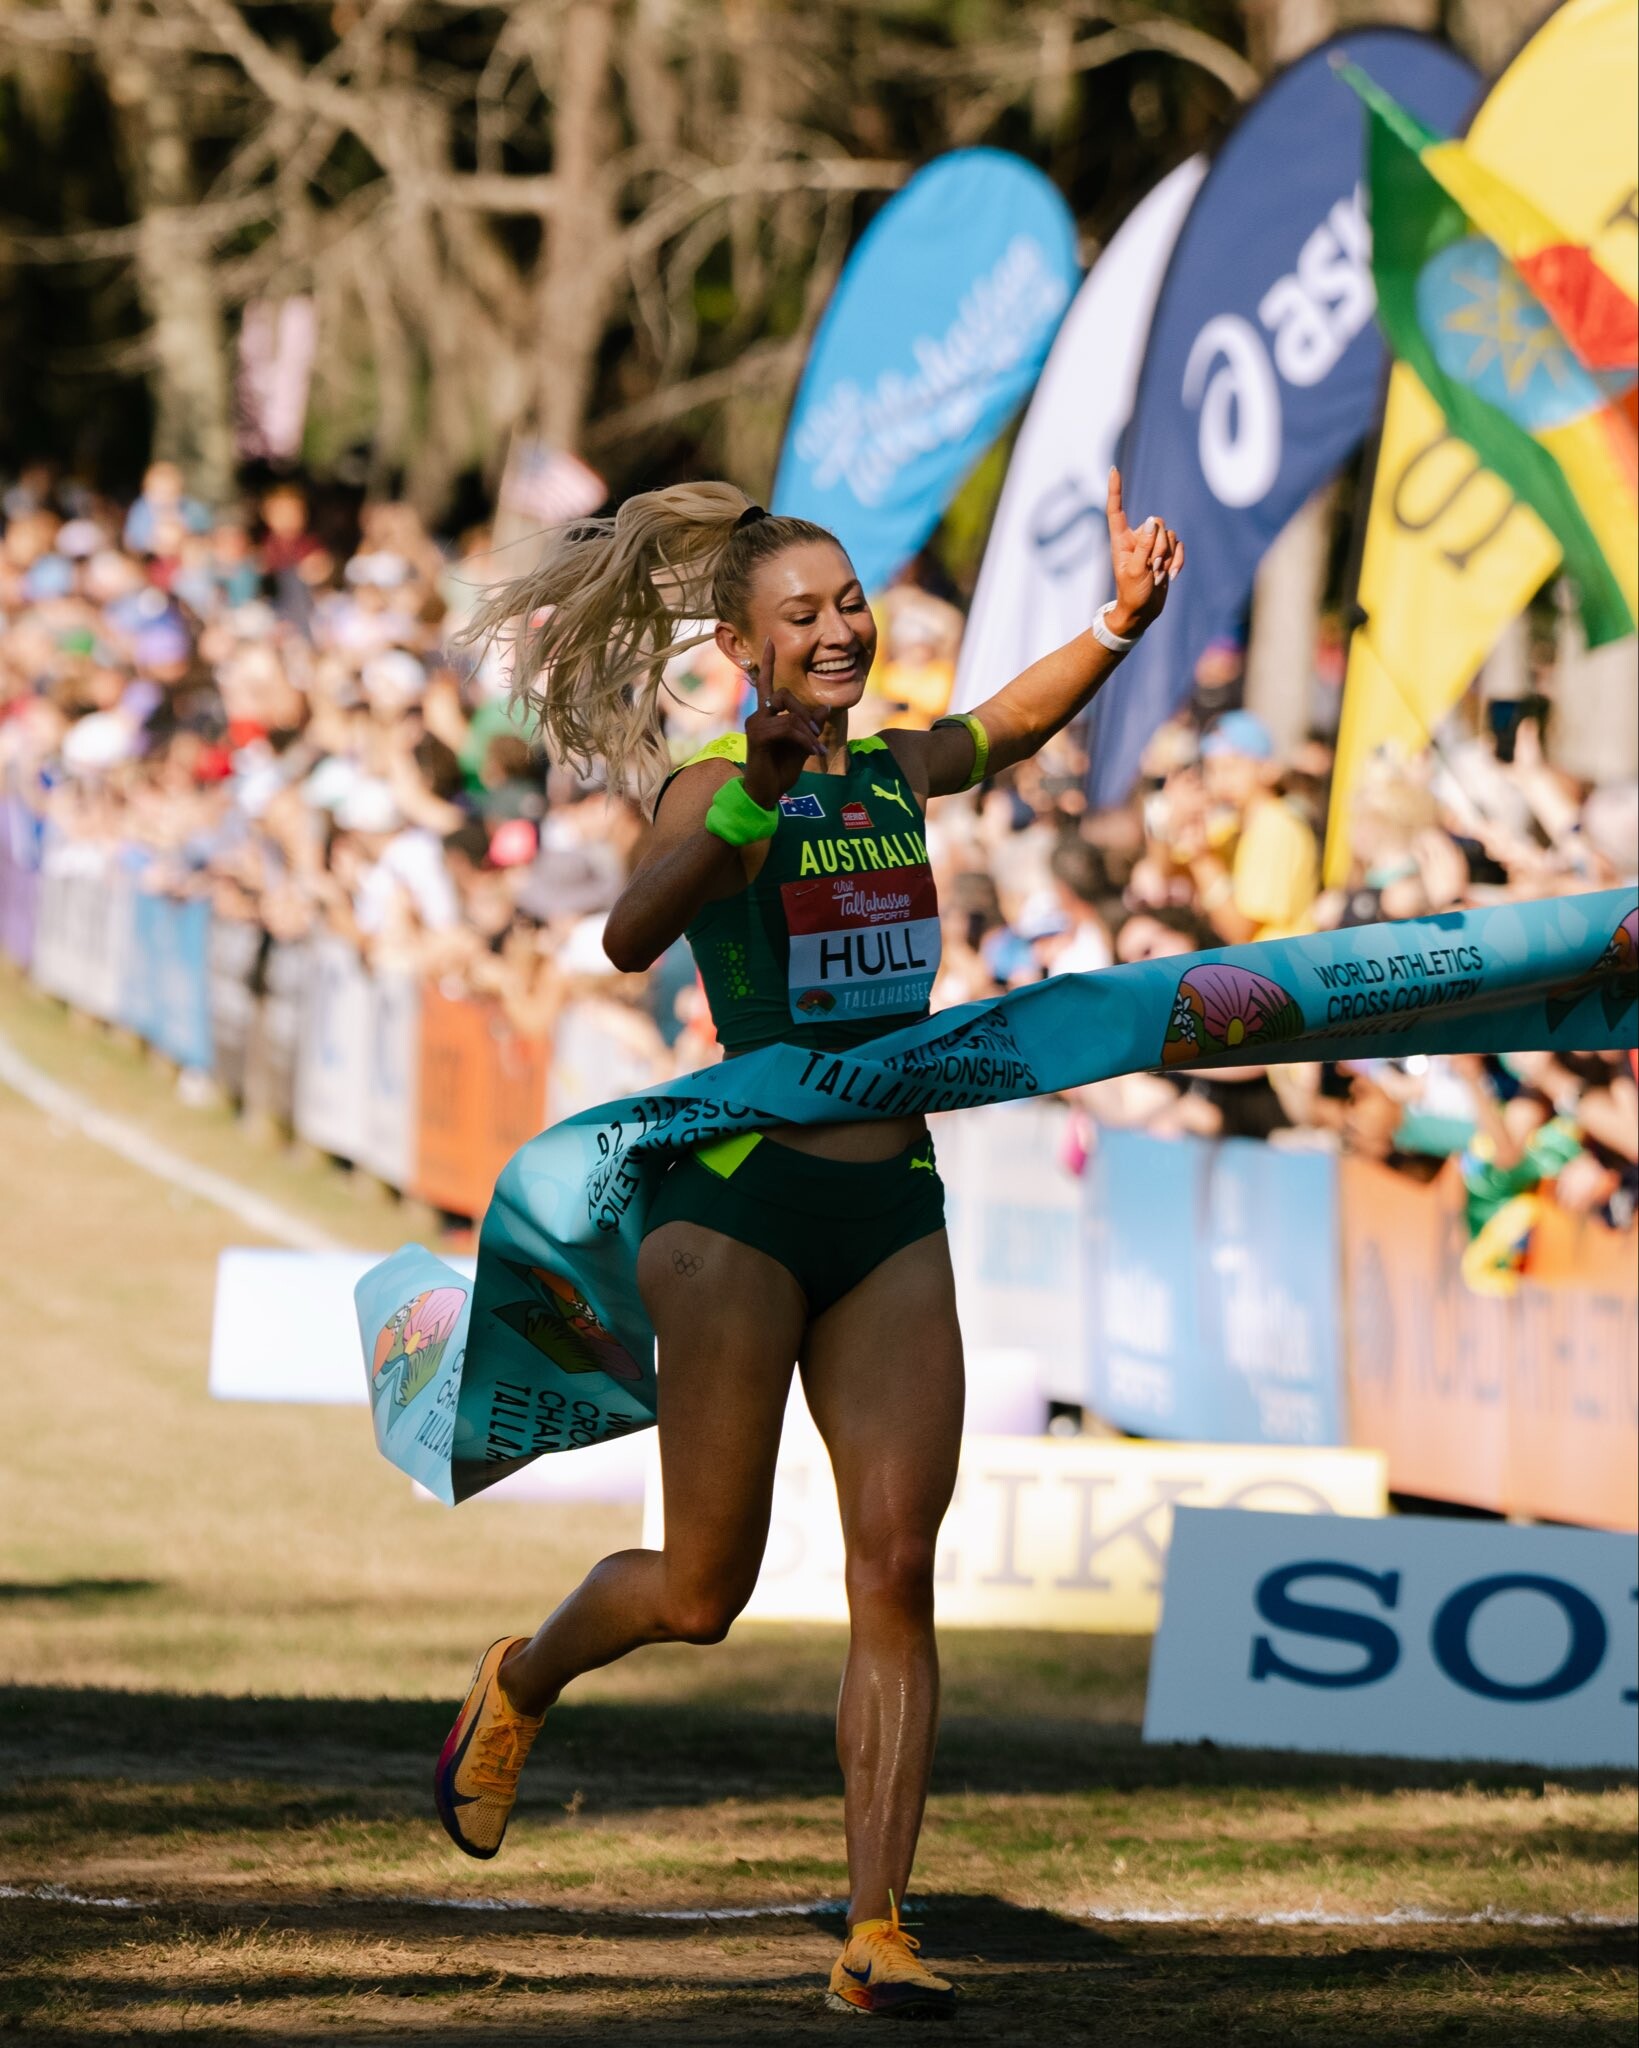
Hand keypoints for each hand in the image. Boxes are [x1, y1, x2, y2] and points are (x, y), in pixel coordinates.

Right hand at [742, 636, 823, 805]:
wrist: (767, 794)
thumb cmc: (781, 771)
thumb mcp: (803, 745)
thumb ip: (811, 725)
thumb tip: (824, 708)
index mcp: (766, 715)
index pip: (766, 683)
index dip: (768, 662)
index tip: (771, 641)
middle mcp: (757, 715)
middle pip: (783, 694)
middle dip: (805, 711)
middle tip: (819, 732)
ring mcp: (755, 724)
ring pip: (789, 715)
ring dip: (809, 733)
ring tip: (817, 749)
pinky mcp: (758, 735)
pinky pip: (788, 728)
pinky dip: (805, 739)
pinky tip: (812, 752)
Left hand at [1106, 468, 1184, 638]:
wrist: (1142, 613)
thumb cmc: (1132, 594)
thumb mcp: (1136, 571)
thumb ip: (1144, 545)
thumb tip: (1154, 520)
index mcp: (1121, 540)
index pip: (1117, 510)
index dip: (1116, 490)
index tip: (1113, 469)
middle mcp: (1136, 538)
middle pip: (1158, 524)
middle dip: (1161, 547)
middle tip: (1152, 569)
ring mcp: (1152, 545)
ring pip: (1171, 535)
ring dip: (1169, 557)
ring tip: (1158, 574)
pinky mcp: (1165, 553)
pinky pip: (1179, 546)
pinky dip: (1178, 561)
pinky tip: (1170, 575)